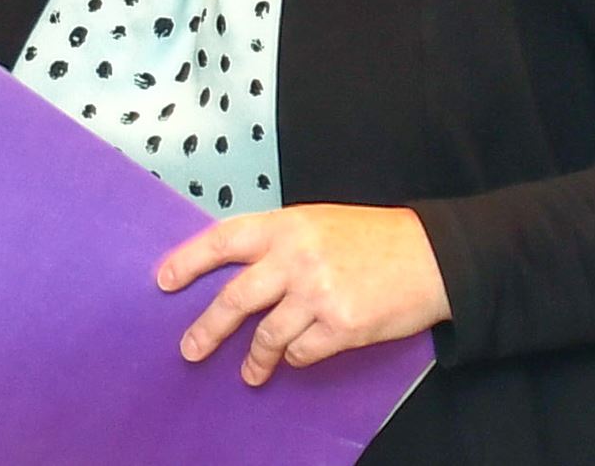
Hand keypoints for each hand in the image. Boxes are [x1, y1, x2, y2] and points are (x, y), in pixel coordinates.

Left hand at [156, 204, 450, 384]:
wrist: (430, 256)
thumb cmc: (372, 237)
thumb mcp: (317, 222)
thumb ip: (278, 244)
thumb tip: (238, 272)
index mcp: (286, 225)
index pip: (223, 241)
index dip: (189, 261)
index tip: (164, 280)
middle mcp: (296, 258)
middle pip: (236, 299)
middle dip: (208, 328)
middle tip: (191, 349)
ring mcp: (319, 294)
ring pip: (267, 335)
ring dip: (254, 359)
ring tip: (250, 373)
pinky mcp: (342, 326)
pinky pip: (302, 352)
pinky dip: (295, 357)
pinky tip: (296, 356)